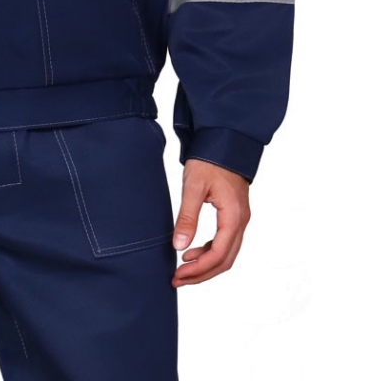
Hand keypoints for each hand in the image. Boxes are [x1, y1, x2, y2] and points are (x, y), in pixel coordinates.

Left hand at [171, 158, 250, 286]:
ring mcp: (240, 219)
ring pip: (226, 254)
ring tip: (182, 269)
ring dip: (205, 265)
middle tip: (178, 279)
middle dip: (201, 274)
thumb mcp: (194, 187)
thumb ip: (187, 217)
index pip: (218, 255)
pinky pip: (225, 242)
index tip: (178, 275)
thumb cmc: (210, 159)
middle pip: (225, 260)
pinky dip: (209, 252)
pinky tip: (192, 251)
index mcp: (233, 217)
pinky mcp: (234, 215)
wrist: (225, 140)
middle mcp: (241, 221)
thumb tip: (179, 246)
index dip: (198, 269)